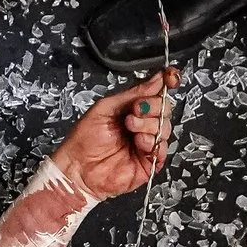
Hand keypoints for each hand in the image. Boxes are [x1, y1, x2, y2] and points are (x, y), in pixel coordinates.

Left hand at [51, 69, 175, 199]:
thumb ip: (132, 93)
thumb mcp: (105, 107)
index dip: (167, 83)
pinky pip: (162, 148)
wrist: (76, 169)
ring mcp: (146, 143)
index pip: (156, 92)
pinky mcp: (148, 162)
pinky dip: (152, 142)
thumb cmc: (83, 140)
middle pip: (165, 108)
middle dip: (152, 106)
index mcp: (132, 109)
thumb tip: (156, 79)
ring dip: (149, 124)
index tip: (170, 77)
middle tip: (134, 111)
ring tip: (130, 127)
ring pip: (165, 127)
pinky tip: (138, 141)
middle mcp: (142, 124)